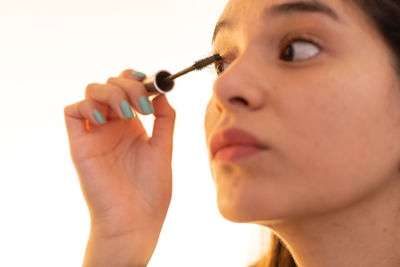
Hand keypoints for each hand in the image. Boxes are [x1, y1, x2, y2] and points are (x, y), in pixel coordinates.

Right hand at [64, 69, 175, 265]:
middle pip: (111, 84)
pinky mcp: (80, 142)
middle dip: (129, 85)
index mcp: (133, 125)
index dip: (138, 80)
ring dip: (111, 92)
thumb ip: (165, 119)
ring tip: (128, 113)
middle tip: (143, 105)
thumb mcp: (164, 148)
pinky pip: (72, 111)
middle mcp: (113, 125)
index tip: (154, 85)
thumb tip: (163, 92)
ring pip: (92, 91)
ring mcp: (96, 132)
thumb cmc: (151, 189)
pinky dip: (87, 107)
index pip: (129, 87)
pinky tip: (106, 121)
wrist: (134, 219)